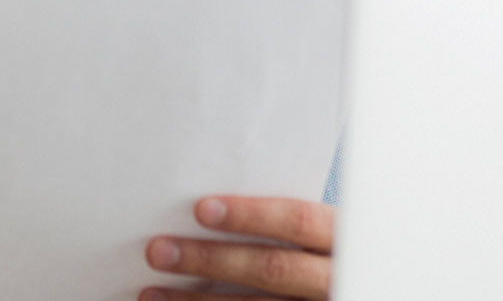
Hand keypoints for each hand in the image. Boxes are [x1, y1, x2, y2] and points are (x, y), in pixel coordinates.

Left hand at [141, 196, 333, 300]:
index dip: (251, 215)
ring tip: (151, 294)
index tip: (201, 209)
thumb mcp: (322, 234)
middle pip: (272, 270)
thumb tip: (204, 209)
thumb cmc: (324, 255)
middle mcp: (336, 279)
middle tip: (158, 250)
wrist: (351, 286)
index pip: (299, 220)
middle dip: (210, 260)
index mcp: (342, 239)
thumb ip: (284, 224)